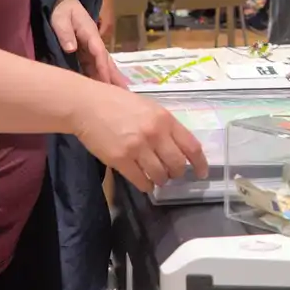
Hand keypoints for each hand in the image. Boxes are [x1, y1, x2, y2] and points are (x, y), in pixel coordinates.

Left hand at [51, 0, 126, 87]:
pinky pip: (94, 65)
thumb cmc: (61, 9)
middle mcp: (94, 42)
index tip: (106, 81)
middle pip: (106, 61)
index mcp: (90, 33)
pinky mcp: (85, 51)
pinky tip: (103, 87)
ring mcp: (91, 47)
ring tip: (119, 93)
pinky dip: (100, 76)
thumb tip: (72, 49)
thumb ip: (65, 32)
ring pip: (103, 64)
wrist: (61, 1)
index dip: (103, 67)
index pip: (99, 52)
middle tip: (124, 92)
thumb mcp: (61, 18)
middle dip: (114, 76)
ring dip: (110, 78)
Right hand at [72, 83, 209, 190]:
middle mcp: (155, 134)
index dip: (200, 163)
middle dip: (177, 173)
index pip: (192, 146)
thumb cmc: (118, 104)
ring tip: (156, 177)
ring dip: (161, 179)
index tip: (202, 173)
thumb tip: (179, 147)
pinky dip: (146, 185)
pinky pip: (141, 181)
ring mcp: (138, 148)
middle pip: (178, 165)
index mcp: (165, 119)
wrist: (87, 105)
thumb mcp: (148, 108)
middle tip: (172, 173)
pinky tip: (144, 181)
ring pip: (161, 175)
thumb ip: (164, 126)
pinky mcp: (120, 160)